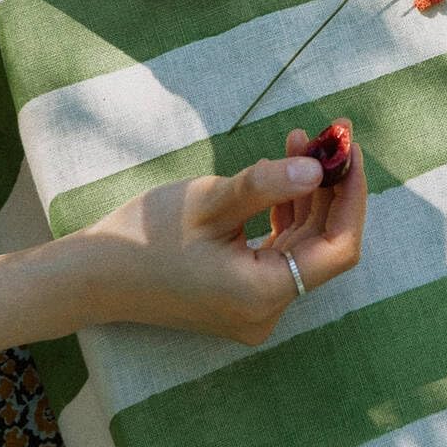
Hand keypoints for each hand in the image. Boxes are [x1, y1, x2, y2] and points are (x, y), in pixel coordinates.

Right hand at [81, 124, 365, 343]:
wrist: (95, 275)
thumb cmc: (146, 236)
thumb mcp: (210, 201)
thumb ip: (267, 185)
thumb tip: (318, 170)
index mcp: (263, 293)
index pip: (338, 247)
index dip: (351, 196)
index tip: (348, 149)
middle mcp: (266, 310)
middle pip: (322, 245)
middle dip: (329, 187)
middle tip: (328, 135)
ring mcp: (254, 307)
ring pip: (302, 246)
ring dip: (306, 195)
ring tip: (300, 142)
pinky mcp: (241, 296)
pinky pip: (279, 253)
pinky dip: (284, 214)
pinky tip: (280, 174)